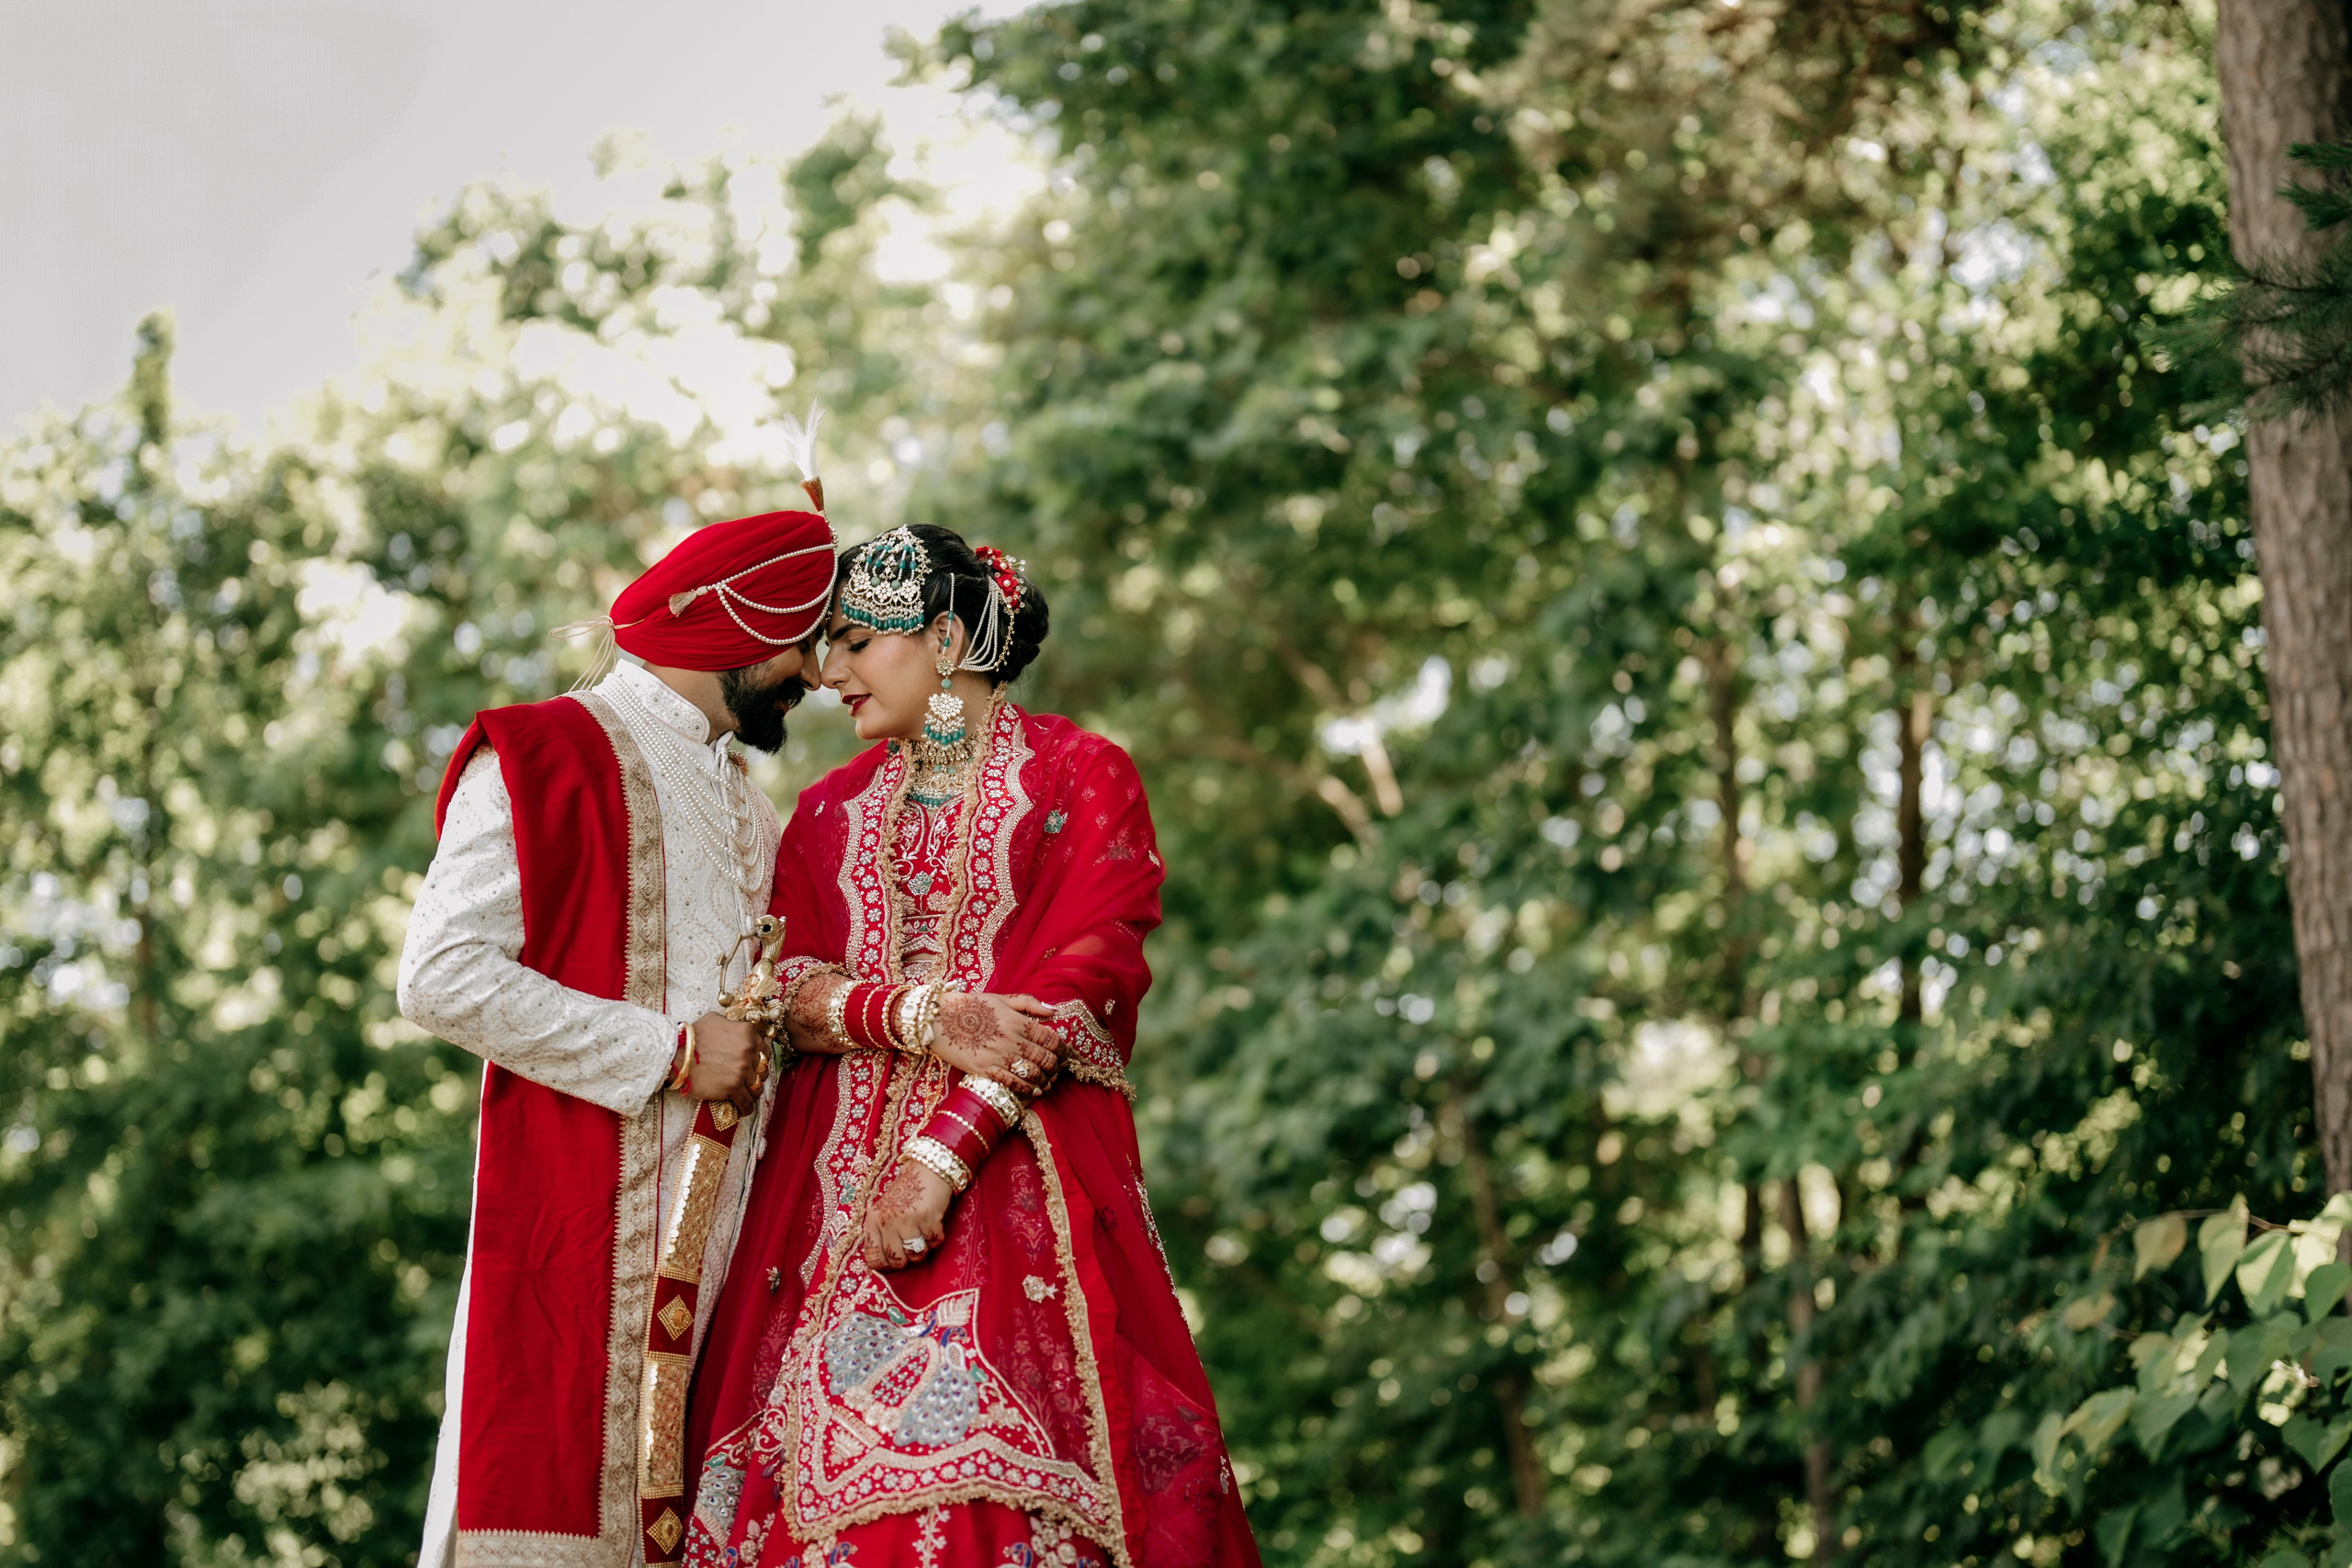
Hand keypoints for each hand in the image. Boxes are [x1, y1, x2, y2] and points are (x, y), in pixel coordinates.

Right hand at [685, 1014, 766, 1116]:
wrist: (675, 1055)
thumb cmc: (691, 1037)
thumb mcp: (712, 1019)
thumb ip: (728, 1023)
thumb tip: (731, 1026)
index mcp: (746, 1033)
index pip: (764, 1049)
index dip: (759, 1058)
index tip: (755, 1064)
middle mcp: (748, 1050)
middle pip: (762, 1068)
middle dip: (757, 1075)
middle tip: (749, 1079)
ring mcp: (742, 1069)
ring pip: (757, 1086)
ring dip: (753, 1091)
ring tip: (747, 1094)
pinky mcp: (733, 1087)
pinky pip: (747, 1101)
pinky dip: (747, 1107)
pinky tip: (744, 1109)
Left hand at [864, 1158, 950, 1270]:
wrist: (927, 1169)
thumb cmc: (906, 1192)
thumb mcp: (884, 1210)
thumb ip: (880, 1233)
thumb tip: (881, 1264)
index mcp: (873, 1220)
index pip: (873, 1258)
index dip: (885, 1265)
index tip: (893, 1262)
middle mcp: (888, 1220)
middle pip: (897, 1260)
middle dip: (906, 1259)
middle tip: (911, 1248)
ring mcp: (908, 1219)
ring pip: (916, 1254)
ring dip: (923, 1249)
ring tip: (923, 1235)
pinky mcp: (928, 1217)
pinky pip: (934, 1243)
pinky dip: (936, 1238)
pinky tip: (934, 1225)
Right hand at [928, 992, 1058, 1099]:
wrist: (937, 1018)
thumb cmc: (970, 1006)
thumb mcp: (1000, 998)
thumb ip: (1028, 1003)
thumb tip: (1054, 1010)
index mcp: (1018, 1021)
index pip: (1051, 1039)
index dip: (1062, 1050)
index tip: (1065, 1056)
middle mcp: (1012, 1039)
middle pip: (1045, 1059)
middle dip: (1055, 1068)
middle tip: (1056, 1072)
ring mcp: (998, 1055)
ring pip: (1032, 1073)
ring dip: (1043, 1081)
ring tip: (1046, 1083)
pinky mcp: (985, 1069)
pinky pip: (1012, 1083)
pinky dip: (1025, 1089)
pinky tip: (1031, 1091)